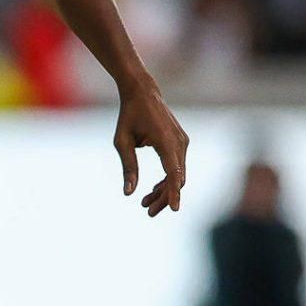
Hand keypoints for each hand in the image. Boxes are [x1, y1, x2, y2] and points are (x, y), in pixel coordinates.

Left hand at [115, 80, 187, 215]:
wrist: (143, 92)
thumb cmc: (129, 116)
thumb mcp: (122, 141)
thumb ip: (128, 167)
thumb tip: (129, 193)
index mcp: (166, 141)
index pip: (173, 173)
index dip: (173, 192)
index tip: (174, 208)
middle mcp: (179, 142)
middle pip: (177, 178)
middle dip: (164, 197)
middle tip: (148, 212)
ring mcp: (182, 142)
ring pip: (178, 174)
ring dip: (164, 190)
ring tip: (145, 203)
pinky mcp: (180, 142)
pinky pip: (177, 166)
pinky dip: (167, 179)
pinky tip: (153, 189)